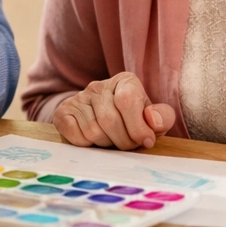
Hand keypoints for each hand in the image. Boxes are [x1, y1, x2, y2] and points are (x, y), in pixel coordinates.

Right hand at [54, 72, 175, 149]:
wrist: (101, 119)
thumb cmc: (132, 121)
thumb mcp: (153, 119)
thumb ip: (162, 118)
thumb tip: (153, 122)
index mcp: (125, 81)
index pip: (127, 100)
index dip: (138, 126)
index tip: (146, 141)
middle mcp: (99, 86)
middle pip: (110, 120)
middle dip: (123, 141)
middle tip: (128, 145)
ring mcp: (78, 98)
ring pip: (93, 130)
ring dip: (105, 144)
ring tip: (111, 141)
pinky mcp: (63, 112)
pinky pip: (76, 135)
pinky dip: (87, 144)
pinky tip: (93, 140)